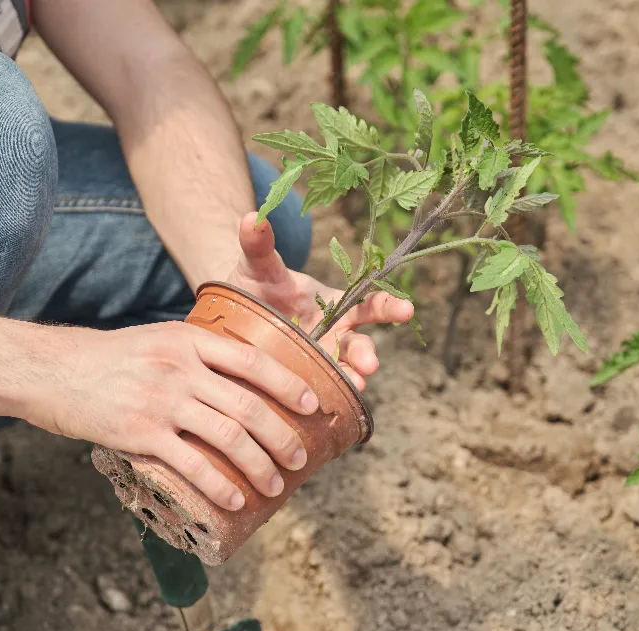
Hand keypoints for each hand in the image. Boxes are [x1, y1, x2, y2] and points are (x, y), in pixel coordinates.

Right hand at [31, 322, 318, 510]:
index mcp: (190, 340)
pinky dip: (220, 485)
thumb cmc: (111, 359)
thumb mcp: (160, 340)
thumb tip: (244, 380)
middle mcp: (181, 368)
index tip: (313, 404)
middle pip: (248, 405)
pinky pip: (192, 464)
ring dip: (260, 465)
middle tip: (300, 457)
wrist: (52, 371)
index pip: (253, 360)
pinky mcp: (140, 433)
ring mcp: (161, 401)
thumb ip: (199, 355)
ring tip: (275, 485)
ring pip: (228, 437)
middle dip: (282, 436)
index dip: (288, 384)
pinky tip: (236, 499)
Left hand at [225, 213, 414, 389]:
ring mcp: (319, 361)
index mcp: (332, 304)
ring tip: (352, 387)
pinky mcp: (303, 381)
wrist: (231, 321)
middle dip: (367, 354)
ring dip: (351, 380)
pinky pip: (322, 391)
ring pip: (344, 373)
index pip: (368, 303)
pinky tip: (325, 406)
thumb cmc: (252, 287)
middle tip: (369, 365)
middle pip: (360, 345)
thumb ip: (258, 245)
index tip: (407, 309)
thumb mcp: (256, 266)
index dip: (389, 306)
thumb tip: (252, 216)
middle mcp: (333, 335)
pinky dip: (327, 397)